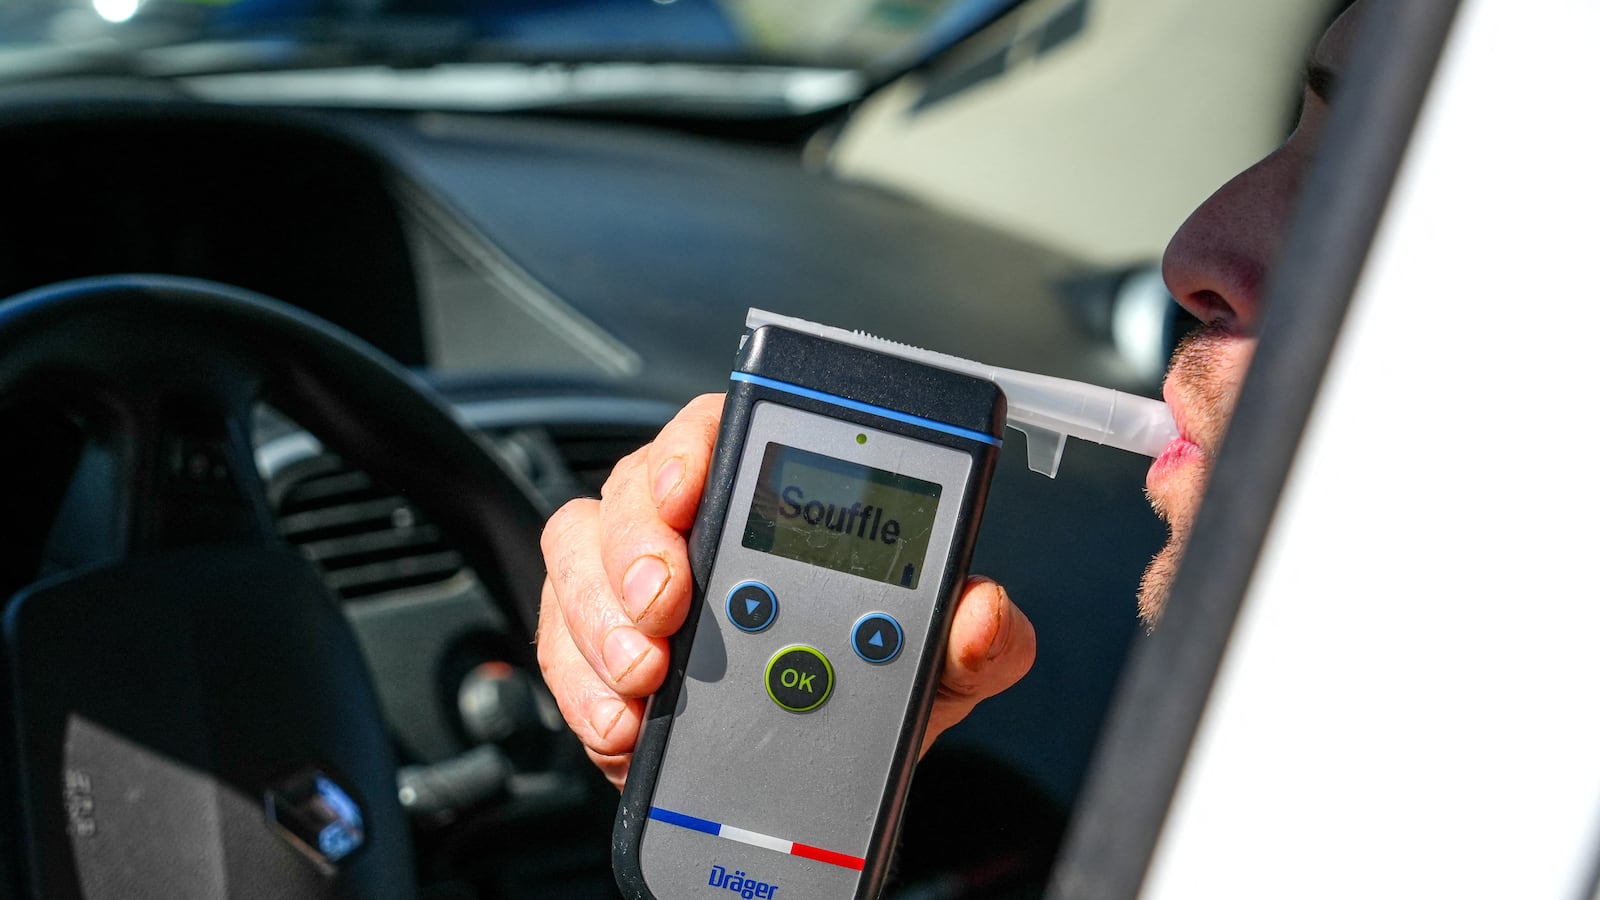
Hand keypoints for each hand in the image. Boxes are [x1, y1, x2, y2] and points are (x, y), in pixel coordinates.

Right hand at [537, 393, 1036, 788]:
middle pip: (634, 489)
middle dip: (639, 545)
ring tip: (648, 673)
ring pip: (579, 558)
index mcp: (772, 502)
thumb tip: (984, 612)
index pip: (720, 431)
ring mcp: (632, 585)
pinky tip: (624, 720)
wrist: (813, 782)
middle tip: (667, 606)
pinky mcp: (596, 651)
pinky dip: (583, 686)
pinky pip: (559, 644)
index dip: (695, 445)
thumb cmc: (868, 691)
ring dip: (603, 616)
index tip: (693, 487)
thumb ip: (980, 640)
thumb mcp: (939, 668)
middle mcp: (692, 528)